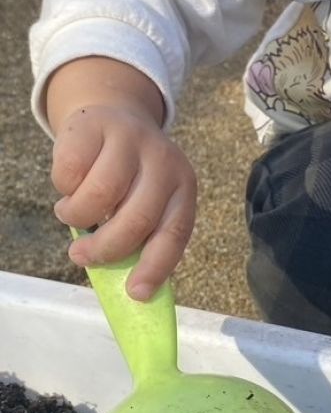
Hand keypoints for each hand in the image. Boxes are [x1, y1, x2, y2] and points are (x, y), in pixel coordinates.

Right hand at [51, 103, 196, 299]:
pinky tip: (69, 186)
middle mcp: (164, 161)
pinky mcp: (95, 125)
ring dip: (78, 215)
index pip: (174, 232)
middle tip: (81, 256)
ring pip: (102, 194)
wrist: (113, 119)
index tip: (136, 293)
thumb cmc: (129, 178)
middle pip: (138, 217)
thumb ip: (142, 236)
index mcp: (184, 187)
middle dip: (106, 247)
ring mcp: (131, 139)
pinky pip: (72, 170)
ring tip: (72, 216)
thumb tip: (131, 288)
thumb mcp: (146, 203)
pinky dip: (64, 188)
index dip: (156, 266)